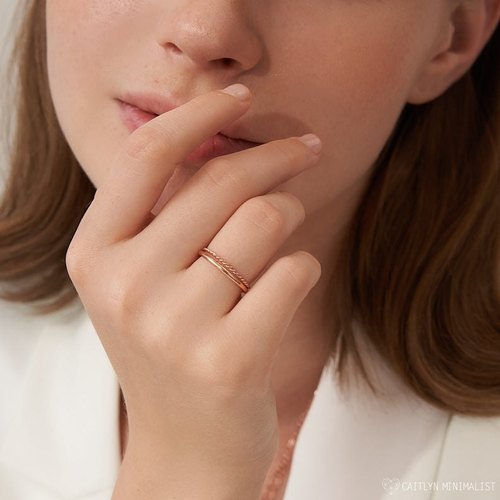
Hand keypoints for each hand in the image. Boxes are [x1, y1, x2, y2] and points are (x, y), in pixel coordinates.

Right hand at [66, 84, 321, 498]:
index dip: (198, 115)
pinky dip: (304, 268)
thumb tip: (220, 140)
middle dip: (277, 155)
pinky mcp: (229, 358)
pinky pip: (295, 271)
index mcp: (96, 255)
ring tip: (287, 230)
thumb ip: (168, 213)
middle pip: (221, 181)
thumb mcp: (145, 281)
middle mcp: (126, 286)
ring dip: (291, 214)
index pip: (146, 155)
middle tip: (306, 149)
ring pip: (265, 220)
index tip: (240, 97)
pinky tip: (287, 287)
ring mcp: (174, 326)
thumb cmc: (172, 351)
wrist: (186, 450)